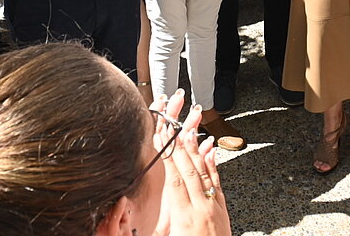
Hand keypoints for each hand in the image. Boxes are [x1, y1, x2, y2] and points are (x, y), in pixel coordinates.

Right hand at [154, 95, 230, 235]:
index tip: (160, 138)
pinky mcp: (223, 213)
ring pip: (205, 174)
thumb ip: (154, 224)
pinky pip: (218, 183)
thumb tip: (125, 208)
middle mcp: (203, 210)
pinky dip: (213, 166)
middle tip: (172, 125)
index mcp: (185, 219)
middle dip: (179, 146)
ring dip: (196, 150)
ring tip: (190, 130)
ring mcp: (215, 210)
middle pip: (189, 171)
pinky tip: (211, 153)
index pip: (174, 180)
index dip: (167, 156)